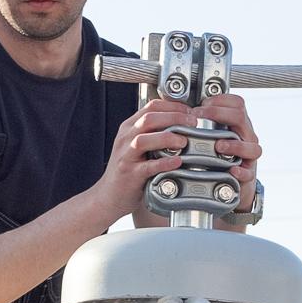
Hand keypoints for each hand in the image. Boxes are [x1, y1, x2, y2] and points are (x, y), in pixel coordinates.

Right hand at [89, 98, 192, 223]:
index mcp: (129, 128)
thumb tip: (182, 126)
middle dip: (174, 117)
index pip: (151, 106)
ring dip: (167, 138)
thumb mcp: (138, 146)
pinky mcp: (130, 174)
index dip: (173, 106)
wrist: (109, 196)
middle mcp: (126, 138)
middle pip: (149, 118)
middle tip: (192, 123)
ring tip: (183, 141)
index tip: (189, 112)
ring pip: (144, 139)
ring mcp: (126, 156)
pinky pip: (147, 166)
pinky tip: (176, 162)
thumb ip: (155, 134)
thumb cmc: (129, 171)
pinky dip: (164, 163)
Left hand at [196, 92, 261, 214]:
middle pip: (240, 117)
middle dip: (218, 113)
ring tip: (218, 146)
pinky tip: (232, 170)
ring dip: (234, 145)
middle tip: (199, 116)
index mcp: (238, 124)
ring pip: (251, 145)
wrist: (233, 182)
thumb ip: (206, 123)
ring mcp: (248, 155)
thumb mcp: (216, 134)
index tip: (202, 104)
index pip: (237, 103)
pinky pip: (248, 172)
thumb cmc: (222, 155)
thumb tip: (182, 110)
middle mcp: (246, 136)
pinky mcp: (248, 174)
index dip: (219, 100)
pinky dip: (241, 171)